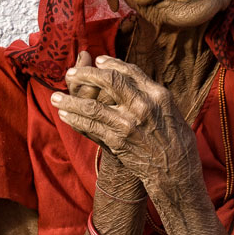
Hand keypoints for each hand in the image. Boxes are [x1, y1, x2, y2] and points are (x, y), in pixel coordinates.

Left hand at [50, 56, 200, 192]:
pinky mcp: (117, 141)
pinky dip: (74, 120)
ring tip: (55, 97)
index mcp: (158, 95)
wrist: (176, 173)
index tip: (97, 60)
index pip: (130, 72)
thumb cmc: (178, 144)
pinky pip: (90, 127)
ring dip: (70, 100)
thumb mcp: (173, 113)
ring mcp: (128, 123)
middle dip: (86, 74)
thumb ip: (153, 98)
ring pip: (92, 106)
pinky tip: (64, 115)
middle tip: (70, 72)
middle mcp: (143, 105)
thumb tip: (136, 84)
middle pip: (109, 81)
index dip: (111, 64)